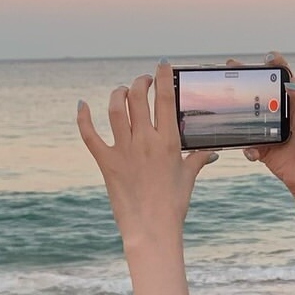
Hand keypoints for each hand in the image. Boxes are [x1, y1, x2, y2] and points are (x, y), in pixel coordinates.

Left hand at [77, 60, 216, 242]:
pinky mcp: (106, 162)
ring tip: (123, 91)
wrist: (151, 229)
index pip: (166, 99)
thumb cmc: (174, 204)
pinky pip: (90, 134)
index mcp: (168, 142)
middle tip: (143, 81)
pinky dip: (83, 117)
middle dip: (140, 82)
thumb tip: (213, 152)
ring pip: (115, 109)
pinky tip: (82, 105)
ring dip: (118, 94)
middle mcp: (145, 141)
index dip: (163, 77)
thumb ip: (199, 158)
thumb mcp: (188, 177)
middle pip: (139, 97)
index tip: (162, 66)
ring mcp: (124, 150)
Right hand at [230, 51, 294, 199]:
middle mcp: (280, 112)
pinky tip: (254, 150)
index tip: (267, 57)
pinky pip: (248, 143)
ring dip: (237, 108)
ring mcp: (269, 130)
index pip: (284, 77)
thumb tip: (289, 84)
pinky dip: (247, 146)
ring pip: (248, 114)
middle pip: (259, 91)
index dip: (275, 64)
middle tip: (231, 66)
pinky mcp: (262, 148)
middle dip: (245, 78)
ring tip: (228, 102)